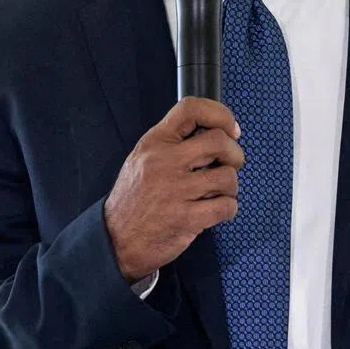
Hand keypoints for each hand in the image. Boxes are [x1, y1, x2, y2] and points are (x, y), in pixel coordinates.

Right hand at [103, 97, 242, 281]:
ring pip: (227, 176)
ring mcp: (176, 190)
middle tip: (231, 164)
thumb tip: (218, 132)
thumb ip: (174, 143)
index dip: (220, 114)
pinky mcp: (186, 218)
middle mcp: (165, 162)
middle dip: (234, 153)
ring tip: (218, 192)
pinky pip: (226, 206)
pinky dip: (228, 209)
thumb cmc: (134, 199)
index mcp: (155, 143)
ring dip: (231, 186)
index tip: (231, 128)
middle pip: (218, 141)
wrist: (115, 240)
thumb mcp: (143, 159)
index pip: (190, 109)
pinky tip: (216, 210)